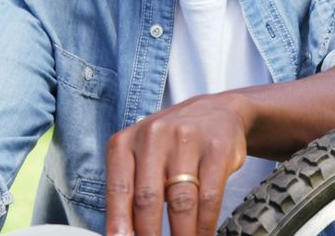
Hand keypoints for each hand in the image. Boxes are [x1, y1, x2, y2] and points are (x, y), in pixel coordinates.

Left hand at [104, 92, 250, 235]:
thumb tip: (123, 233)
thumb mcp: (141, 155)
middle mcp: (153, 136)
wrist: (216, 111)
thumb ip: (130, 189)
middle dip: (149, 235)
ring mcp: (186, 140)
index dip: (118, 221)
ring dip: (181, 235)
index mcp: (126, 141)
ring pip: (180, 202)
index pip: (118, 189)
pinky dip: (204, 225)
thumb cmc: (170, 143)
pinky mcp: (216, 149)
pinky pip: (209, 197)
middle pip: (148, 199)